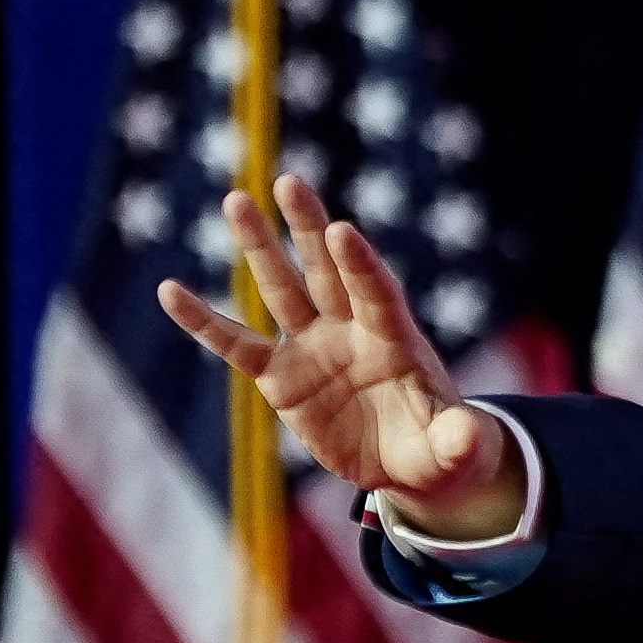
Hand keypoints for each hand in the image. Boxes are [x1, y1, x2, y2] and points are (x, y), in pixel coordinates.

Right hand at [156, 176, 521, 538]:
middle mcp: (351, 330)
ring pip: (282, 289)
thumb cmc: (438, 448)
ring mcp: (313, 347)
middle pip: (327, 270)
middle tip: (290, 181)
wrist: (407, 461)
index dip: (360, 264)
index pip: (376, 292)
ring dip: (259, 247)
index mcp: (395, 340)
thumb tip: (471, 438)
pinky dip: (205, 322)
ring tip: (235, 199)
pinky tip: (171, 291)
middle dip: (308, 228)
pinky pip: (237, 345)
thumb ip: (459, 440)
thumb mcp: (454, 450)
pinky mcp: (281, 376)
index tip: (341, 230)